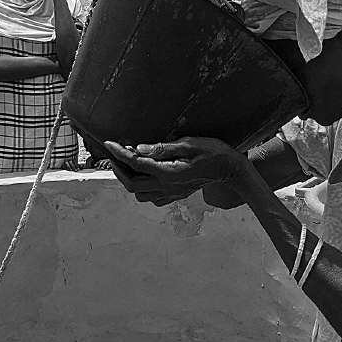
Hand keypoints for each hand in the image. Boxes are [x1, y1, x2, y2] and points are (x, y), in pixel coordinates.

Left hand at [104, 137, 244, 205]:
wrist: (231, 169)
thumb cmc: (214, 153)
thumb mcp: (189, 143)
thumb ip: (163, 148)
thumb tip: (139, 149)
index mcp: (169, 173)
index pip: (136, 164)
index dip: (120, 153)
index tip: (110, 144)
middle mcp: (168, 186)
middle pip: (132, 184)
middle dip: (119, 170)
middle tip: (115, 154)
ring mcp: (171, 193)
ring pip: (139, 194)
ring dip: (129, 180)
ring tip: (127, 165)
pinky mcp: (175, 195)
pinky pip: (151, 198)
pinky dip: (142, 187)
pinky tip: (144, 175)